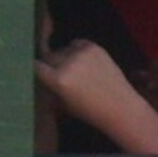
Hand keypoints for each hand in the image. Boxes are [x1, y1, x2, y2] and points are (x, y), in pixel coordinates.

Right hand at [35, 41, 157, 154]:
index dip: (35, 69)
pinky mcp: (94, 47)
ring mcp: (82, 53)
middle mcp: (68, 63)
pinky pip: (76, 44)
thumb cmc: (91, 112)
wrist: (122, 108)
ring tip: (77, 72)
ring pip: (62, 50)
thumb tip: (36, 76)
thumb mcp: (63, 104)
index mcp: (58, 80)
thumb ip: (48, 88)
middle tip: (59, 75)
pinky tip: (85, 64)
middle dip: (51, 65)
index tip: (35, 71)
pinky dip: (77, 52)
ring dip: (65, 58)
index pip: (35, 66)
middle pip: (48, 56)